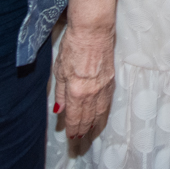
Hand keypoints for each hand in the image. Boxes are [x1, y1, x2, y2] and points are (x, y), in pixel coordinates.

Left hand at [54, 22, 115, 142]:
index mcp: (76, 91)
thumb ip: (59, 91)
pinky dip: (103, 111)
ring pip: (100, 112)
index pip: (74, 116)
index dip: (72, 127)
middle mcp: (92, 93)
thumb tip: (59, 109)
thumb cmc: (73, 46)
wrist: (93, 31)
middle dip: (83, 129)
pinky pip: (107, 101)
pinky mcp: (111, 79)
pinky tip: (101, 114)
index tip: (70, 136)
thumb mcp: (59, 69)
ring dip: (95, 123)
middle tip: (79, 138)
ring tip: (90, 131)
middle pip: (88, 117)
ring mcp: (104, 87)